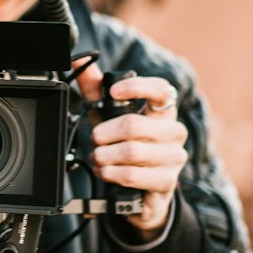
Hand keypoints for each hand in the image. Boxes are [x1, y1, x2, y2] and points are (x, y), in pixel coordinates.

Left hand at [77, 67, 188, 236]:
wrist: (140, 191)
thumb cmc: (126, 147)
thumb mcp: (109, 118)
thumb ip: (95, 89)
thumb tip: (78, 61)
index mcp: (163, 112)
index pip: (161, 90)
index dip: (137, 87)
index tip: (114, 92)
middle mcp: (174, 132)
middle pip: (132, 124)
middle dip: (103, 134)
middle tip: (95, 141)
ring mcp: (174, 157)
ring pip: (130, 151)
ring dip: (104, 156)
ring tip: (98, 158)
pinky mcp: (167, 181)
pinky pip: (132, 175)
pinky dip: (111, 174)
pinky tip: (106, 172)